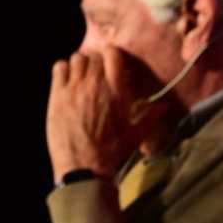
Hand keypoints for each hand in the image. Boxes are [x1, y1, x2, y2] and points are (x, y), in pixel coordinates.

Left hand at [46, 46, 165, 181]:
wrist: (84, 168)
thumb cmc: (111, 153)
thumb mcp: (135, 135)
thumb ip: (150, 117)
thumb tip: (164, 106)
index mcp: (117, 91)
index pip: (113, 54)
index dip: (111, 56)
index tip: (110, 65)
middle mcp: (97, 85)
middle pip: (94, 56)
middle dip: (95, 63)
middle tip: (95, 75)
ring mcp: (75, 89)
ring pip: (76, 59)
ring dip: (79, 65)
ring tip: (80, 78)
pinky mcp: (58, 97)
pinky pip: (58, 68)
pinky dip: (62, 70)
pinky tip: (66, 82)